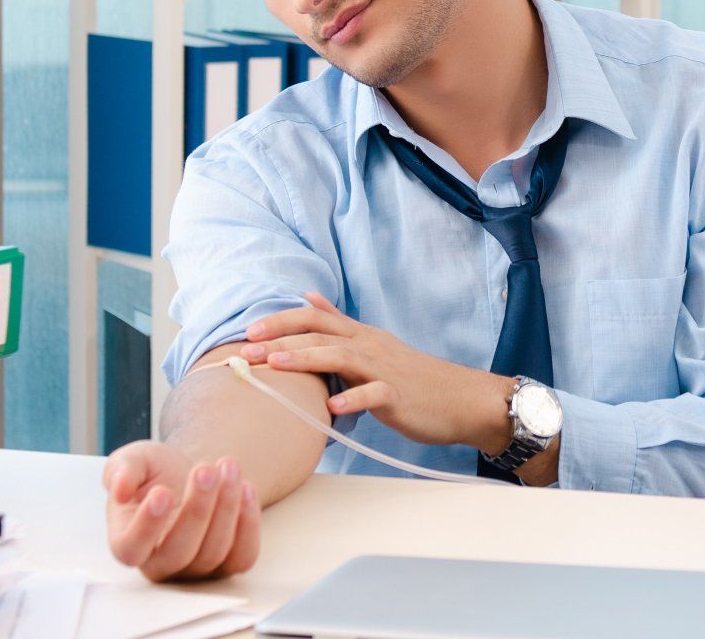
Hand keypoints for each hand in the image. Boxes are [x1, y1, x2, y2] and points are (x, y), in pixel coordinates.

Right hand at [102, 439, 260, 581]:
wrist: (190, 475)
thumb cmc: (156, 473)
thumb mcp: (134, 460)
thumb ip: (121, 471)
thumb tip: (119, 489)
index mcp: (128, 540)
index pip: (131, 548)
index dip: (146, 525)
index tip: (161, 492)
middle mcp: (160, 563)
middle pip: (178, 552)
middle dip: (197, 508)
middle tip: (205, 469)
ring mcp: (195, 568)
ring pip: (212, 552)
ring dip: (226, 506)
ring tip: (229, 466)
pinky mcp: (227, 563)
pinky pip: (242, 557)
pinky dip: (249, 525)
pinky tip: (246, 489)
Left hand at [242, 292, 512, 452]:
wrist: (459, 398)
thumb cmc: (412, 376)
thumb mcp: (372, 343)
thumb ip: (339, 323)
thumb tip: (308, 298)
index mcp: (360, 336)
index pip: (315, 318)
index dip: (281, 322)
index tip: (249, 331)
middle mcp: (369, 346)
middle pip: (320, 335)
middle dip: (281, 341)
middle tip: (246, 350)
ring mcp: (384, 369)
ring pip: (341, 357)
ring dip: (306, 359)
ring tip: (276, 364)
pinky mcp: (398, 395)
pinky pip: (374, 394)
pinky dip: (353, 398)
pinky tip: (332, 405)